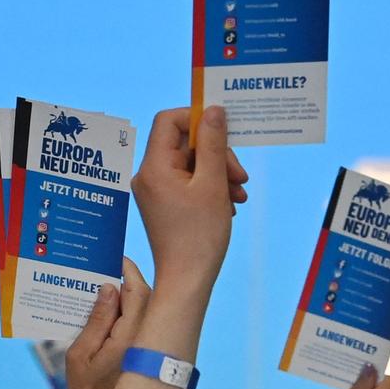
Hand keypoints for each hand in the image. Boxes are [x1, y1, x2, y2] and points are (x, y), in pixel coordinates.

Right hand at [66, 259, 151, 388]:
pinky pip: (146, 325)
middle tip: (109, 266)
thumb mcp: (81, 356)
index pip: (139, 293)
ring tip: (107, 286)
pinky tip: (113, 310)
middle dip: (131, 280)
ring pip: (148, 311)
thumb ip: (96, 321)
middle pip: (147, 298)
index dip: (129, 272)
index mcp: (132, 337)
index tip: (116, 257)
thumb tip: (110, 289)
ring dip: (132, 296)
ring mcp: (156, 346)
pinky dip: (132, 313)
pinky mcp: (154, 353)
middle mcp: (151, 339)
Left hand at [131, 106, 249, 300]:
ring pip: (190, 164)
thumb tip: (214, 111)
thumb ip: (213, 144)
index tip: (225, 131)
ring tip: (238, 194)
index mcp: (154, 167)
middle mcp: (148, 175)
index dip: (197, 119)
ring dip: (218, 172)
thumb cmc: (199, 234)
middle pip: (184, 144)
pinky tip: (228, 203)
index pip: (169, 121)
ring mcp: (155, 190)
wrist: (187, 277)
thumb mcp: (213, 184)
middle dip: (216, 154)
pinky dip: (210, 186)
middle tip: (240, 175)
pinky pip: (188, 181)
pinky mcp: (164, 203)